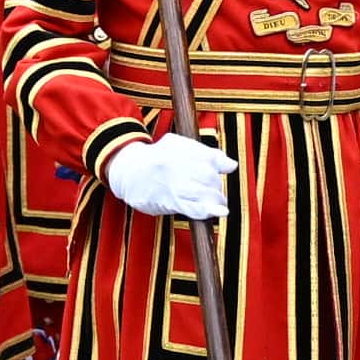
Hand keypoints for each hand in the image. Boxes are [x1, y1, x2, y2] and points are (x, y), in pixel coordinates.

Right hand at [101, 131, 233, 223]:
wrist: (127, 171)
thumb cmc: (156, 159)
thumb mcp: (177, 146)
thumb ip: (204, 153)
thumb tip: (232, 165)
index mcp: (179, 147)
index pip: (210, 156)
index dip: (222, 165)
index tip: (227, 168)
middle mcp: (176, 164)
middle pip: (209, 176)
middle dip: (217, 186)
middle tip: (215, 191)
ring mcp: (172, 183)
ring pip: (204, 191)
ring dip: (216, 199)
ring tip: (216, 203)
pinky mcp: (168, 201)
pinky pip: (192, 207)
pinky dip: (208, 211)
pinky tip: (218, 212)